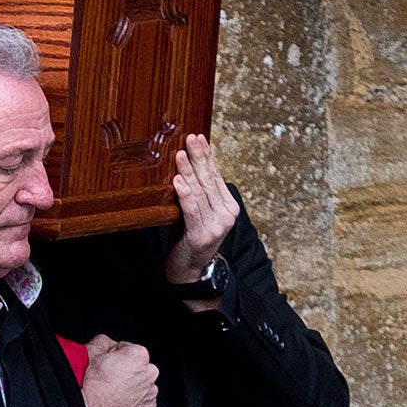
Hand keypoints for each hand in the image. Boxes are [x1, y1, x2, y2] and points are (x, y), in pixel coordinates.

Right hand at [80, 336, 158, 406]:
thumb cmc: (88, 385)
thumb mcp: (89, 352)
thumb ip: (104, 341)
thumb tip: (108, 343)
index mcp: (138, 355)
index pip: (127, 348)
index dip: (113, 355)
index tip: (105, 364)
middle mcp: (149, 373)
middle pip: (138, 366)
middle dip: (126, 369)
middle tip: (107, 377)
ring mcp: (150, 393)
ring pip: (141, 383)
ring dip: (131, 385)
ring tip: (111, 391)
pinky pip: (143, 401)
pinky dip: (133, 401)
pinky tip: (118, 402)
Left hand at [163, 135, 238, 301]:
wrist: (190, 270)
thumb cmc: (190, 236)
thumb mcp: (199, 212)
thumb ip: (199, 193)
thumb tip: (189, 164)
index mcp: (228, 206)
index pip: (216, 176)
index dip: (207, 156)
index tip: (199, 137)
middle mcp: (226, 214)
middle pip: (210, 180)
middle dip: (199, 157)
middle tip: (190, 138)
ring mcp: (215, 225)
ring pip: (200, 193)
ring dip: (189, 172)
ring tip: (181, 154)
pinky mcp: (201, 235)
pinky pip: (191, 210)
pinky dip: (185, 195)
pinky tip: (178, 181)